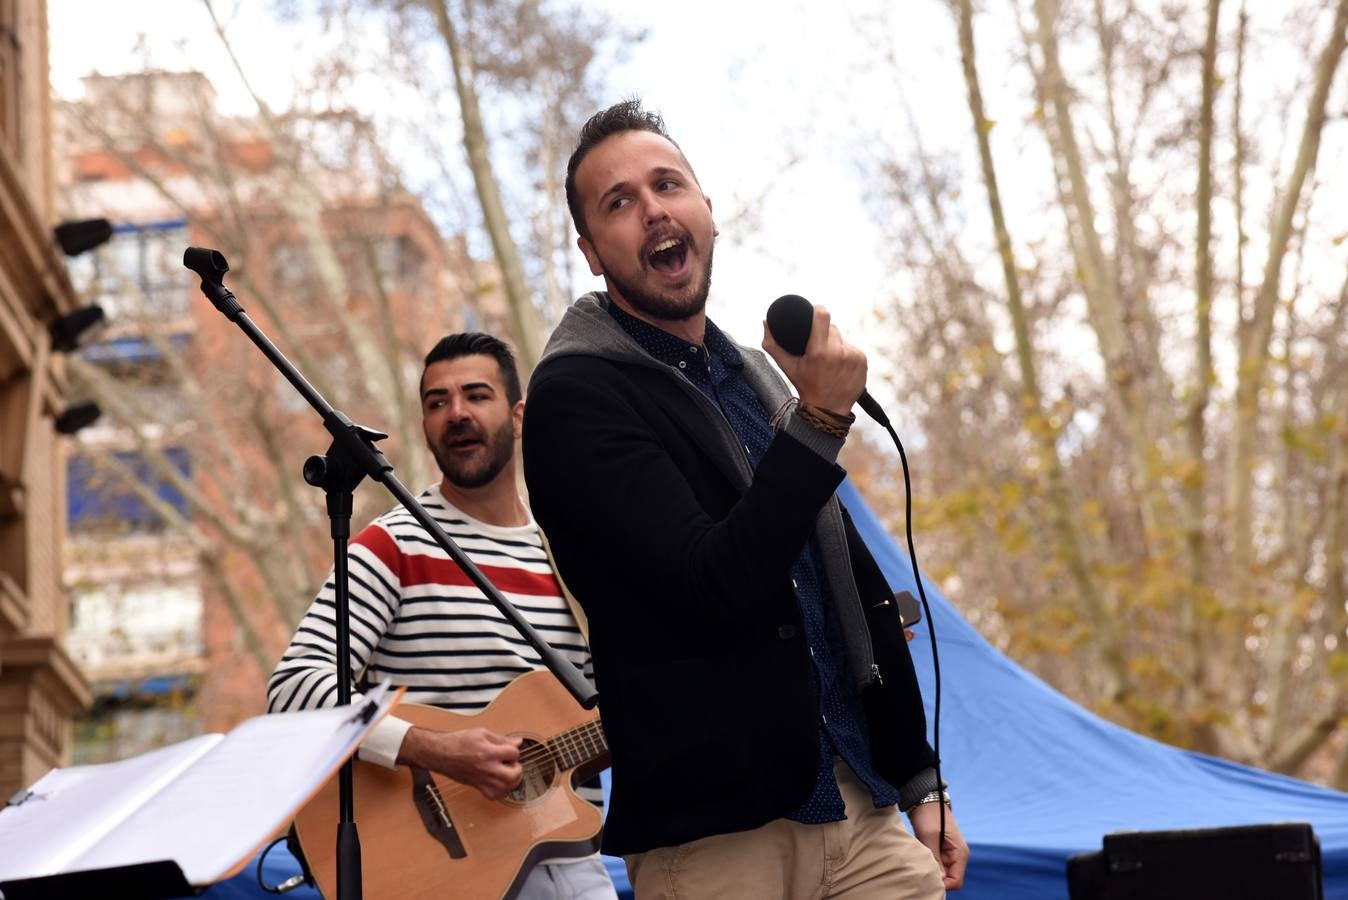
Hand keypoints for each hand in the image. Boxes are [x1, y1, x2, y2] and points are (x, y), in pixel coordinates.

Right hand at [396, 726, 522, 800]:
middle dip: (517, 769)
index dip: (514, 750)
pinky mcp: (476, 787)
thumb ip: (501, 739)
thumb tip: (517, 741)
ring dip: (511, 781)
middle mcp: (486, 768)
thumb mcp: (482, 733)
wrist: (440, 753)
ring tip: (507, 772)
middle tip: (512, 764)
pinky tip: (499, 782)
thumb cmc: (458, 742)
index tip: (509, 749)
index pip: (513, 753)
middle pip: (513, 775)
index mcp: (489, 752)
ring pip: (506, 788)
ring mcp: (482, 779)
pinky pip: (494, 796)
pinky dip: (501, 791)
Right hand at [761, 304, 867, 413]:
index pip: (822, 316)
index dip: (818, 310)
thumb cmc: (805, 386)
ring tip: (829, 362)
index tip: (815, 311)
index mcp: (818, 351)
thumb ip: (772, 344)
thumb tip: (765, 322)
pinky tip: (839, 367)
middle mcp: (838, 352)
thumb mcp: (787, 366)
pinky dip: (846, 354)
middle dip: (824, 334)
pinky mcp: (862, 361)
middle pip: (831, 328)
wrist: (827, 410)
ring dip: (836, 345)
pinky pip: (852, 349)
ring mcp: (852, 356)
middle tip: (818, 348)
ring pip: (842, 339)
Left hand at [908, 802, 968, 890]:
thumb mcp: (929, 836)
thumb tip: (939, 880)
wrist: (924, 800)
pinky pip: (936, 865)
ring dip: (931, 870)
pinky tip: (920, 858)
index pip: (956, 881)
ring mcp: (948, 854)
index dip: (943, 884)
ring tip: (920, 861)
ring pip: (941, 873)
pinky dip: (928, 864)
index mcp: (960, 853)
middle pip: (949, 880)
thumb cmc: (928, 815)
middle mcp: (957, 856)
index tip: (928, 878)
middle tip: (921, 870)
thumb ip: (935, 858)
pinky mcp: (940, 851)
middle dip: (936, 878)